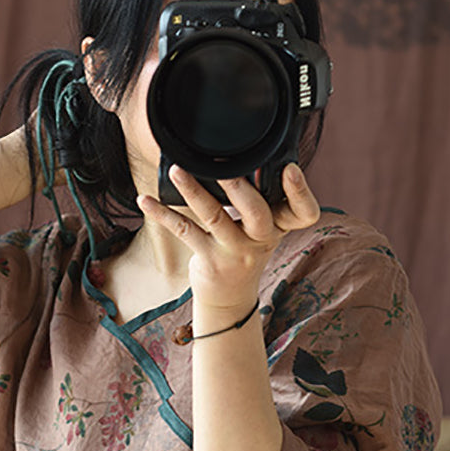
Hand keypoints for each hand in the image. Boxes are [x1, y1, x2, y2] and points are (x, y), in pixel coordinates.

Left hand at [137, 163, 319, 315]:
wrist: (230, 298)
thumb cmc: (245, 250)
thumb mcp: (263, 228)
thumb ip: (260, 198)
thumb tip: (238, 153)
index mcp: (280, 226)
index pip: (304, 212)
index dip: (301, 191)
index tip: (290, 168)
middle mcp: (261, 239)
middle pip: (257, 212)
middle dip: (240, 188)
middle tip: (225, 165)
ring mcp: (235, 251)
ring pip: (214, 217)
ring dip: (193, 191)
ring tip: (176, 171)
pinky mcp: (209, 260)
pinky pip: (184, 232)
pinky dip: (162, 214)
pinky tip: (145, 200)